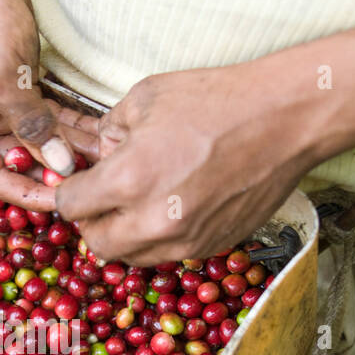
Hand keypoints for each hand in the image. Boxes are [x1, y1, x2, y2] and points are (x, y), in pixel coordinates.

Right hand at [0, 0, 84, 210]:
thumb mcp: (4, 80)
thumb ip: (32, 126)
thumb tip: (62, 166)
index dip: (29, 192)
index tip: (65, 201)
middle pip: (15, 163)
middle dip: (54, 170)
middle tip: (95, 181)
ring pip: (34, 143)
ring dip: (67, 150)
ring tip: (105, 158)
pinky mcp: (13, 95)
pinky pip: (43, 120)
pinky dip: (67, 127)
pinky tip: (98, 137)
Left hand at [55, 62, 326, 264]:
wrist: (286, 119)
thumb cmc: (217, 100)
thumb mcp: (146, 98)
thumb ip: (111, 131)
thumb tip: (101, 155)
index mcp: (129, 180)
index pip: (71, 207)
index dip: (68, 193)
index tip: (77, 184)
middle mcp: (153, 221)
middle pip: (97, 243)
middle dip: (93, 221)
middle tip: (105, 198)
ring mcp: (185, 239)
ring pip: (133, 256)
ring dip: (125, 235)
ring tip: (139, 202)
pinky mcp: (211, 245)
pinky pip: (169, 253)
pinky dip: (160, 237)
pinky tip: (174, 205)